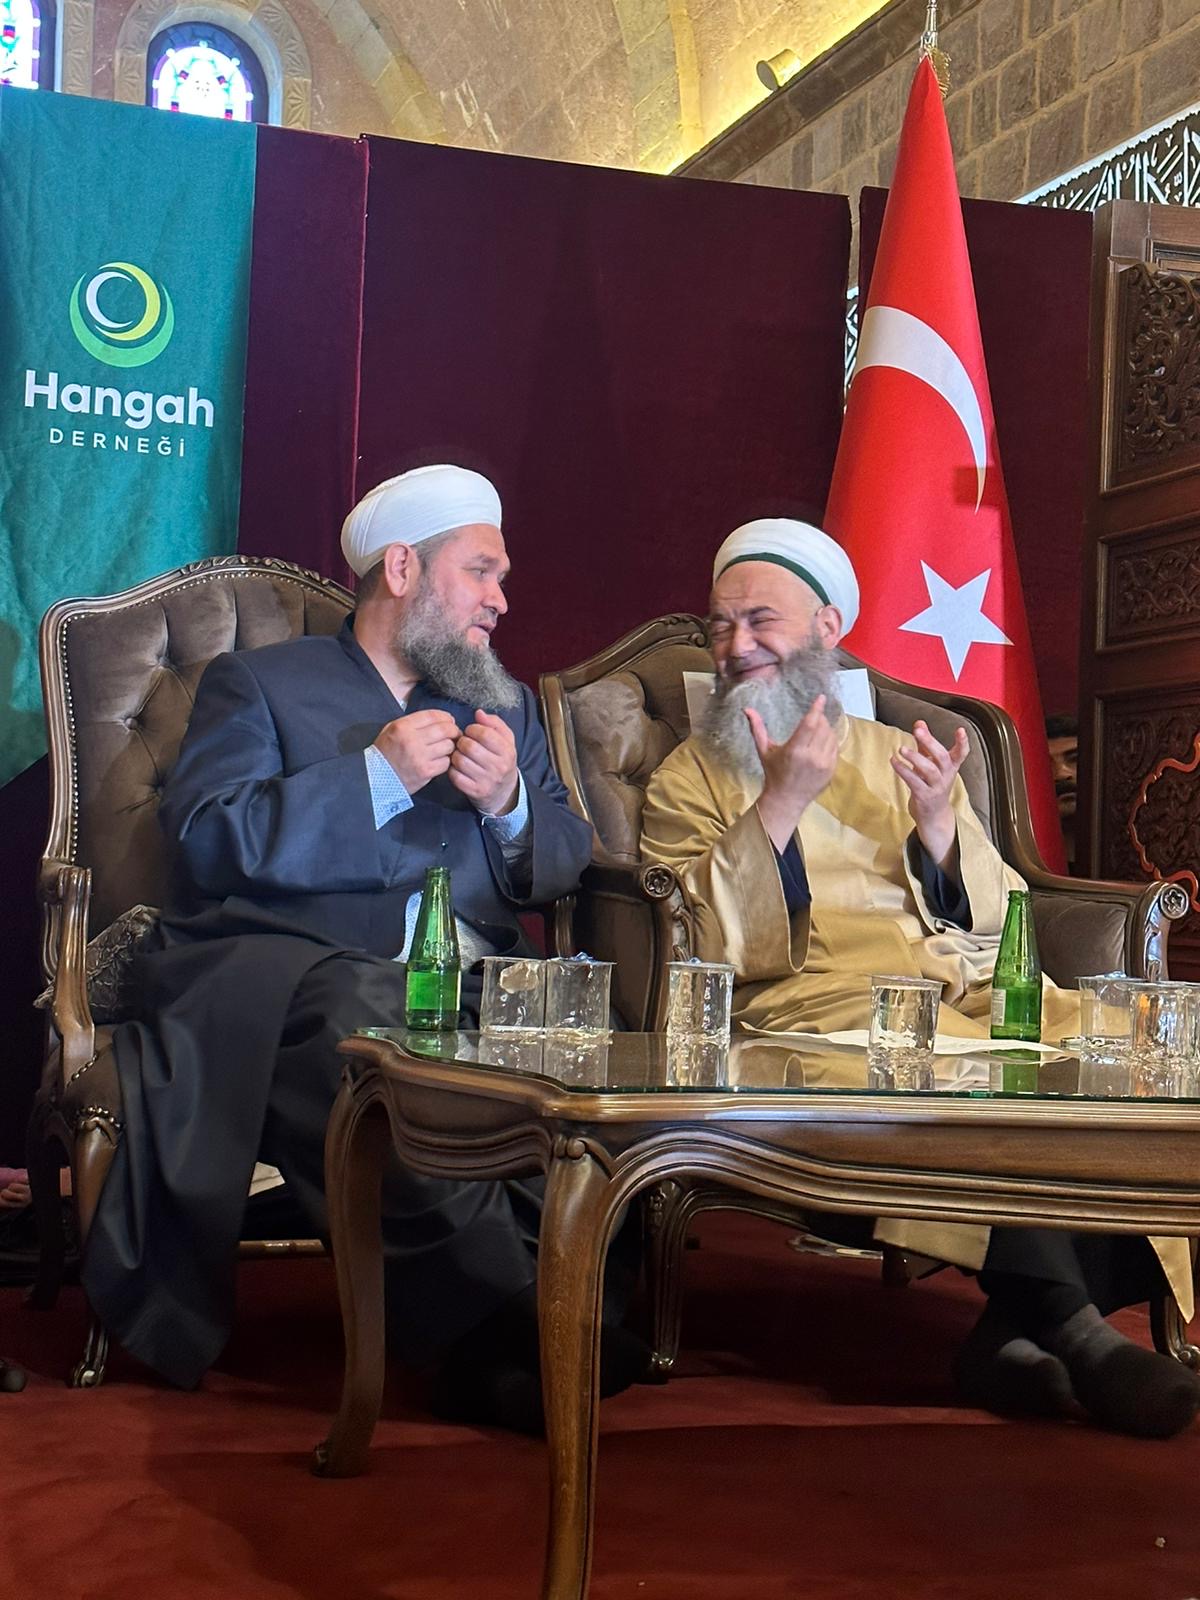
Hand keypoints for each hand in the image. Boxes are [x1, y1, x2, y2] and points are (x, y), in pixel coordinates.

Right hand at [373, 709, 459, 794]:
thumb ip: (412, 722)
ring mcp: (420, 757)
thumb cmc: (384, 753)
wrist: (375, 778)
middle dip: (453, 730)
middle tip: (454, 733)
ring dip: (450, 746)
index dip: (446, 717)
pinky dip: (445, 761)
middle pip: (445, 729)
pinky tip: (439, 760)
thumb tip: (438, 719)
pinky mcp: (426, 772)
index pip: (433, 715)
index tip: (449, 720)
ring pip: (448, 746)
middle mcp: (412, 740)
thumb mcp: (391, 730)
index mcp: (403, 727)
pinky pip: (446, 762)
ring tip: (445, 748)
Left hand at [449, 709, 519, 814]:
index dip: (472, 729)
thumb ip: (494, 723)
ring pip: (459, 761)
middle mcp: (498, 767)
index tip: (471, 732)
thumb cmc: (501, 760)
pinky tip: (458, 768)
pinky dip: (452, 770)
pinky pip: (455, 776)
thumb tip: (478, 713)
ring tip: (460, 755)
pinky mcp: (475, 792)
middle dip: (462, 742)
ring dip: (455, 755)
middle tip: (463, 744)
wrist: (503, 791)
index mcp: (507, 751)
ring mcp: (486, 781)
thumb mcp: (506, 740)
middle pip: (469, 747)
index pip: (484, 734)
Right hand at [747, 695, 838, 851]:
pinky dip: (830, 741)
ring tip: (816, 730)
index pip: (810, 724)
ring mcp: (824, 764)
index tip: (821, 697)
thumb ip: (757, 729)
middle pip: (822, 727)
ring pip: (831, 736)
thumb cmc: (774, 773)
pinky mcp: (832, 770)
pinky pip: (835, 748)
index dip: (816, 708)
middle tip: (813, 717)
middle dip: (819, 718)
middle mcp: (811, 757)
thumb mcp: (764, 751)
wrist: (786, 800)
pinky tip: (821, 743)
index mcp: (794, 750)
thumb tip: (746, 709)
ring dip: (825, 729)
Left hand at [890, 720, 969, 868]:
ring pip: (928, 770)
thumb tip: (919, 723)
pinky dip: (903, 770)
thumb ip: (925, 743)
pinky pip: (914, 782)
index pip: (961, 754)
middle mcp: (946, 776)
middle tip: (918, 731)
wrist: (933, 815)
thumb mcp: (931, 763)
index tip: (960, 730)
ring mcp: (936, 787)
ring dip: (914, 758)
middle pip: (942, 758)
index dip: (962, 742)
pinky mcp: (924, 796)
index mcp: (951, 767)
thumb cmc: (932, 784)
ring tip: (901, 749)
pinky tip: (894, 762)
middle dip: (930, 743)